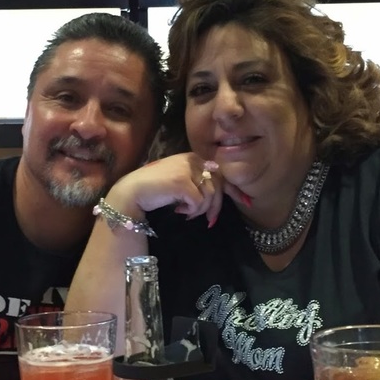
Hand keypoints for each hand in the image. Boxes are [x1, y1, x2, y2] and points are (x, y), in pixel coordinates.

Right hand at [110, 153, 249, 226]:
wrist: (132, 191)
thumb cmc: (155, 188)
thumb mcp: (180, 181)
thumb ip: (198, 183)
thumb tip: (220, 196)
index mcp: (194, 157)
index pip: (221, 173)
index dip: (235, 190)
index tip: (247, 202)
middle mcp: (193, 160)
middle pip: (218, 187)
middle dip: (216, 207)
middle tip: (209, 222)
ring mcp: (188, 170)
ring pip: (210, 196)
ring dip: (200, 211)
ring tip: (186, 213)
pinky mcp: (182, 182)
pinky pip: (198, 203)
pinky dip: (191, 211)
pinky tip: (179, 211)